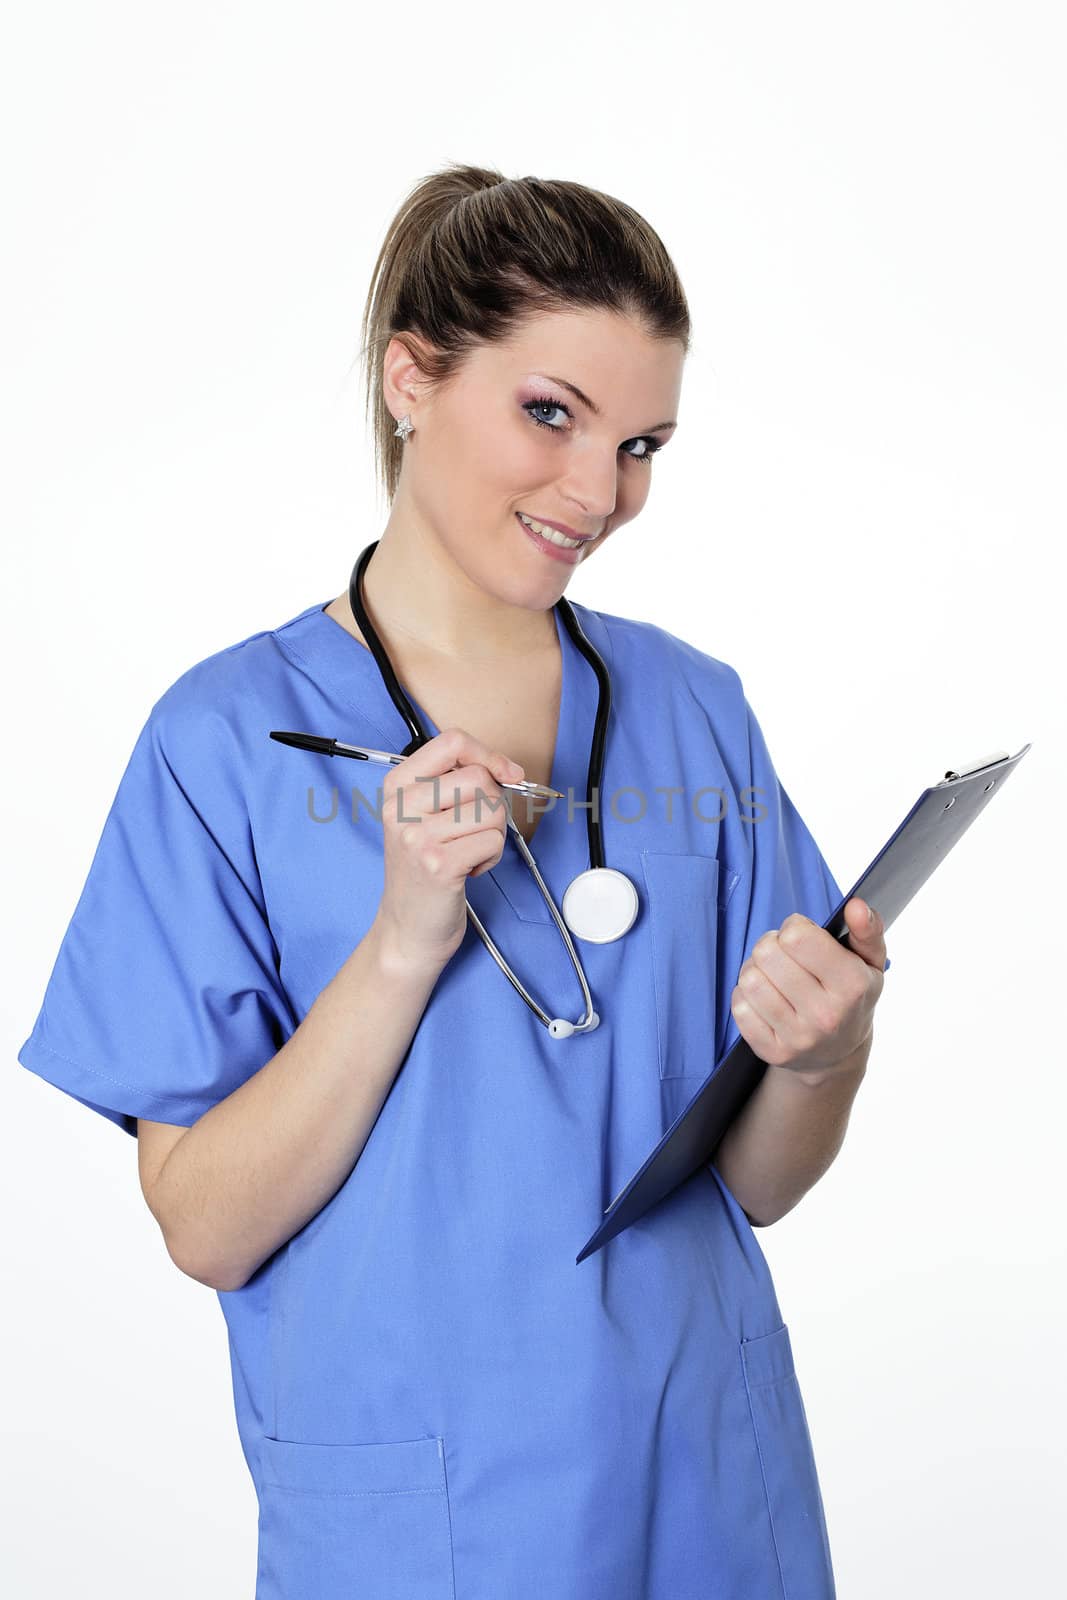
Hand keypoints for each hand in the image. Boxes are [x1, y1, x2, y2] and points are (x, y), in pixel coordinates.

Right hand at [375, 726, 524, 971]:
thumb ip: (457, 784)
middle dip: (494, 805)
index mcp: (397, 786)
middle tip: (475, 831)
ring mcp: (417, 836)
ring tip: (469, 852)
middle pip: (479, 777)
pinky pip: (493, 841)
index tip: (506, 774)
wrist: (408, 927)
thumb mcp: (426, 816)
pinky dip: (491, 857)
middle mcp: (401, 807)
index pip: (452, 742)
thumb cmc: (425, 868)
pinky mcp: (438, 864)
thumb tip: (510, 770)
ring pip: (492, 810)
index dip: (488, 755)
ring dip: (494, 834)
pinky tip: (469, 869)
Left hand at [729, 897, 886, 1082]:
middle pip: (767, 954)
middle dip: (772, 945)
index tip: (802, 937)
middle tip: (784, 955)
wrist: (838, 1054)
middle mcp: (826, 1015)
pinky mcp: (772, 1051)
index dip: (794, 927)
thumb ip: (868, 929)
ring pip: (750, 979)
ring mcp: (798, 1038)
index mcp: (853, 986)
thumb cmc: (852, 996)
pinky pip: (739, 1006)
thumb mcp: (871, 962)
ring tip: (773, 974)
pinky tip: (765, 999)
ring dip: (756, 969)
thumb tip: (856, 906)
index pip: (798, 937)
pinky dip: (746, 996)